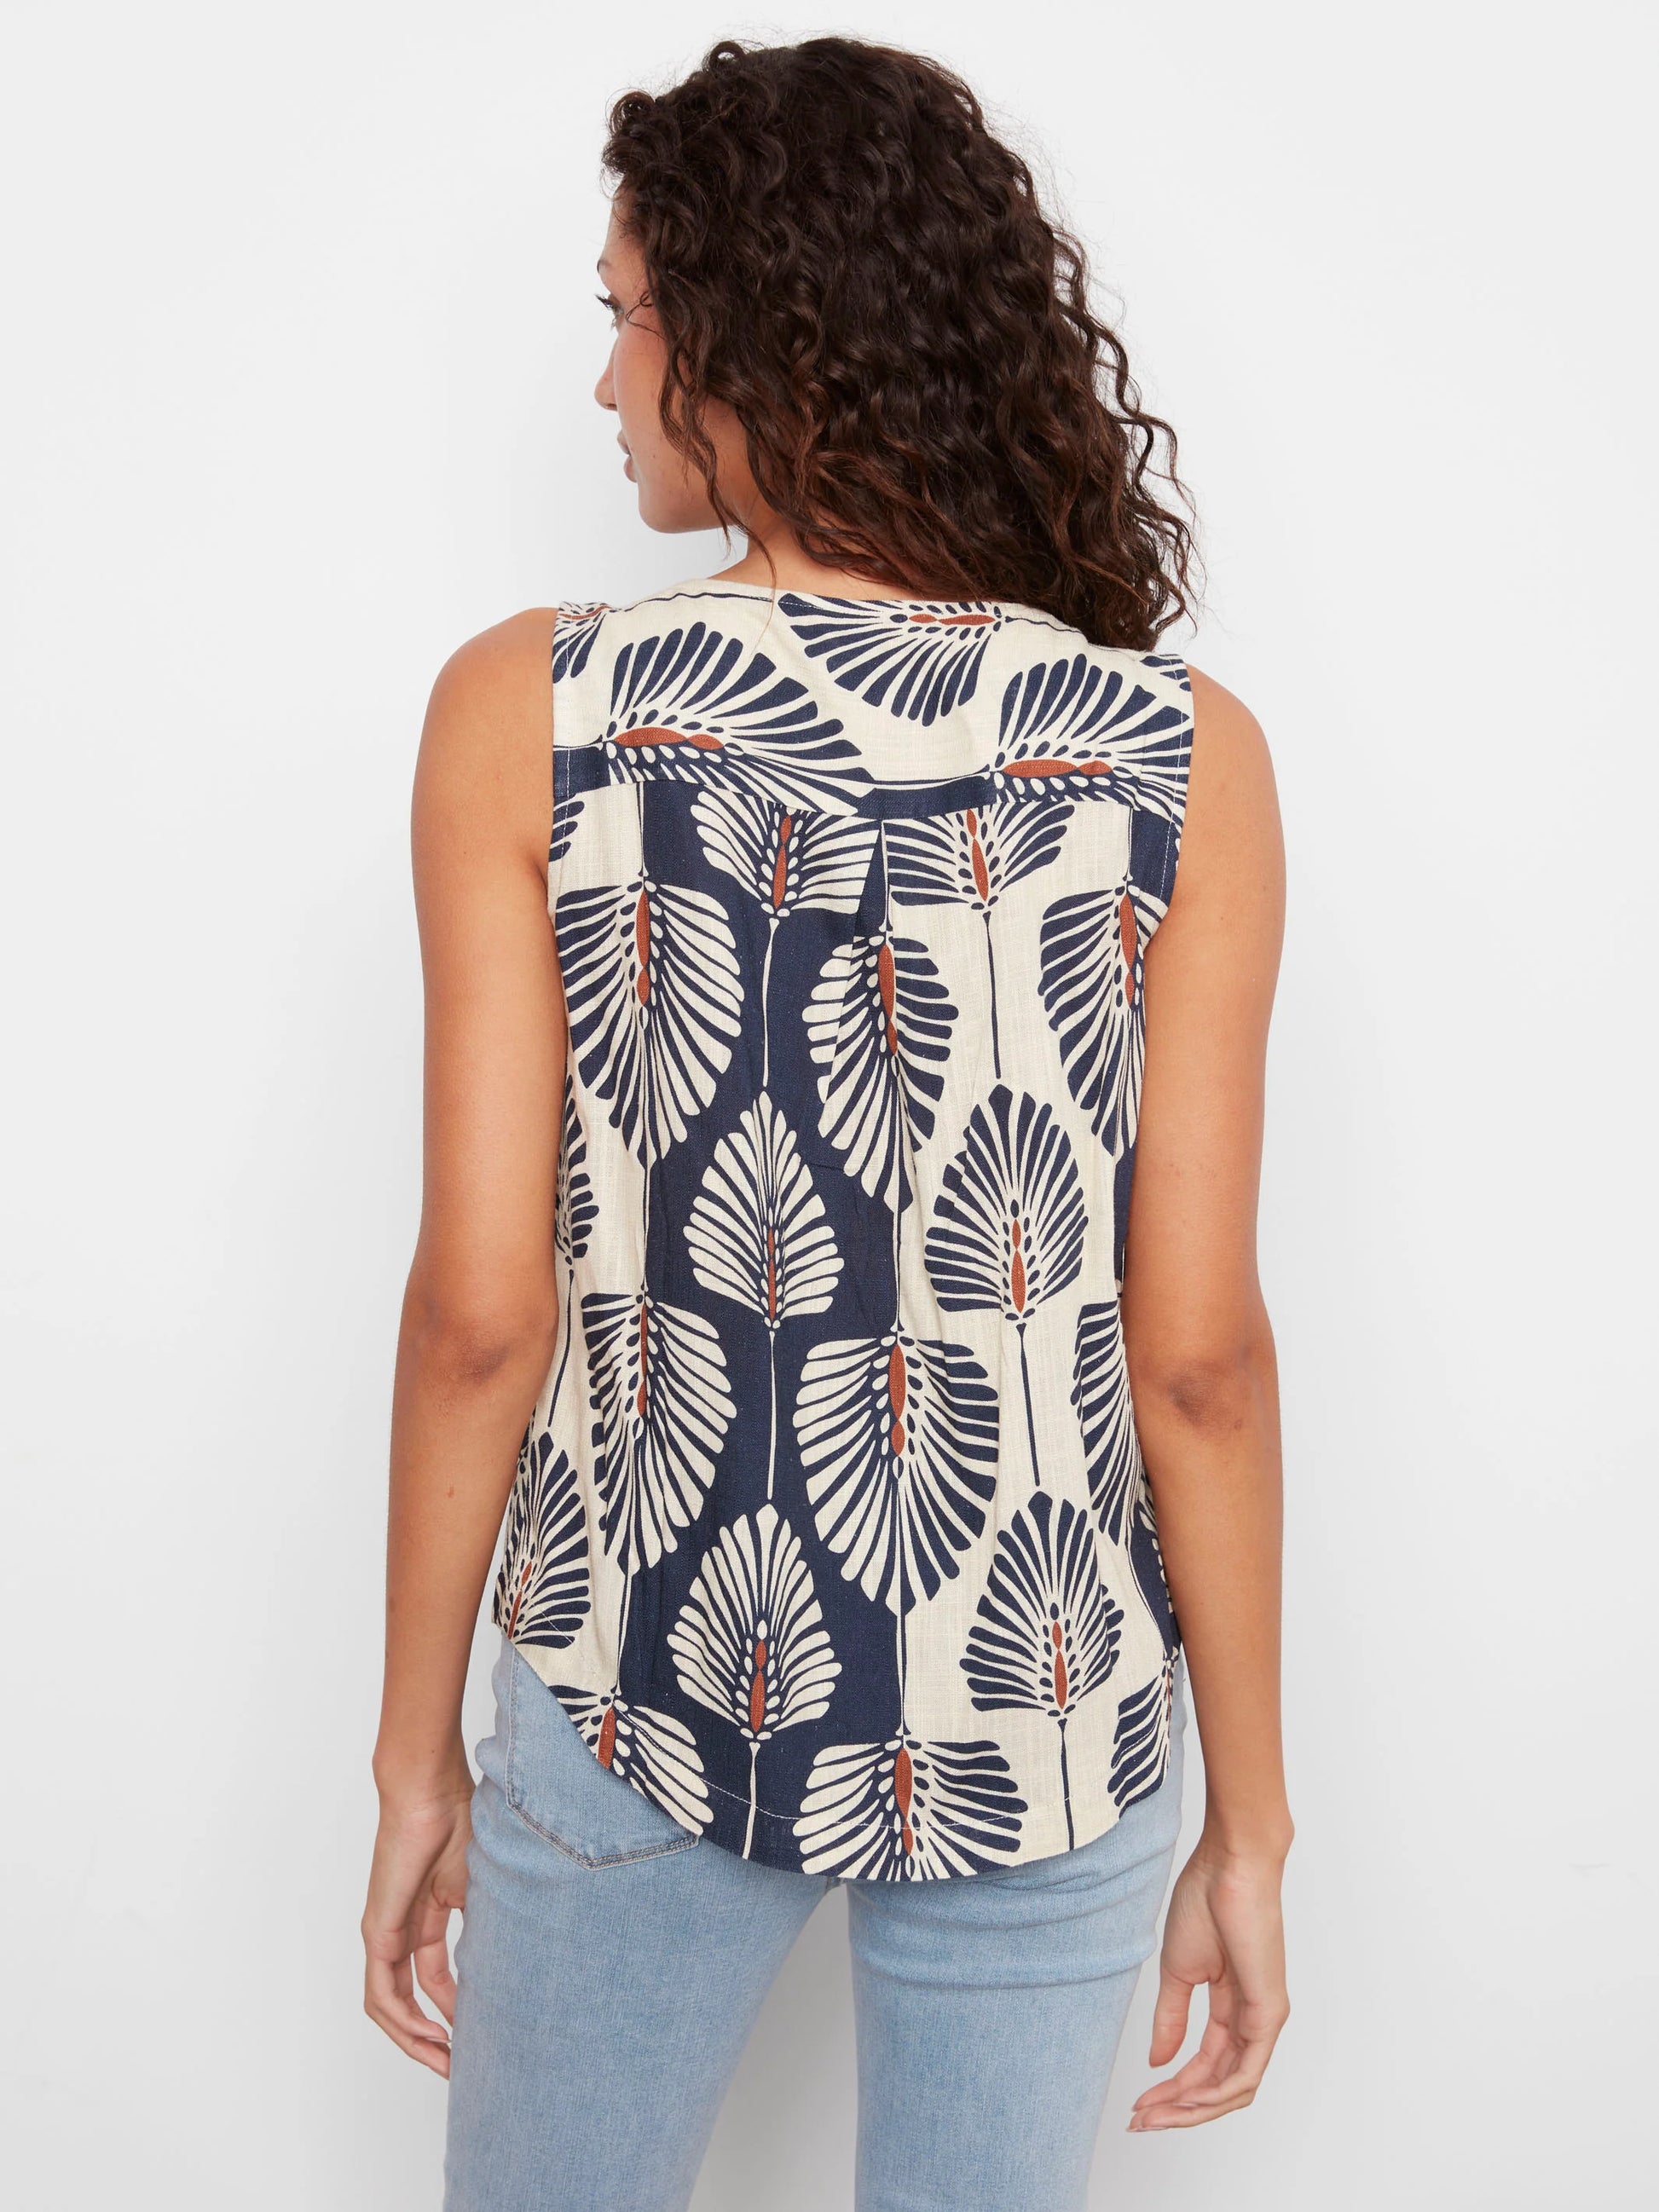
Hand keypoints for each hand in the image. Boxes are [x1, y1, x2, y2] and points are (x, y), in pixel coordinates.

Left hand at [362, 1773, 473, 2076]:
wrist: (430, 1790)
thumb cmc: (458, 1818)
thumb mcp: (483, 1883)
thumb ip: (488, 1923)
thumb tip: (515, 1961)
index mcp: (424, 1916)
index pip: (434, 1979)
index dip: (456, 2011)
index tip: (481, 2036)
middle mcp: (398, 1930)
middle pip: (409, 2001)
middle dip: (433, 2039)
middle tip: (460, 2067)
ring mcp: (384, 1933)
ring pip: (391, 2006)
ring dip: (415, 2040)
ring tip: (446, 2063)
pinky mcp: (377, 1931)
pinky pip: (381, 1993)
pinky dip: (402, 2021)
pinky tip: (428, 2036)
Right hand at [1128, 1830, 1290, 2129]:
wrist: (1229, 1865)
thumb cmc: (1205, 1900)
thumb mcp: (1177, 1970)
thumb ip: (1169, 2018)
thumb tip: (1157, 2061)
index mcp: (1231, 2005)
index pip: (1204, 2063)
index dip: (1171, 2089)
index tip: (1137, 2102)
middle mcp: (1252, 2019)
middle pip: (1217, 2083)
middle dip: (1177, 2109)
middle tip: (1139, 2120)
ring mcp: (1264, 2019)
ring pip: (1233, 2088)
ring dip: (1192, 2108)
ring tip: (1154, 2115)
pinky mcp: (1269, 2013)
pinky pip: (1246, 2072)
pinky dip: (1215, 2093)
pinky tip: (1185, 2099)